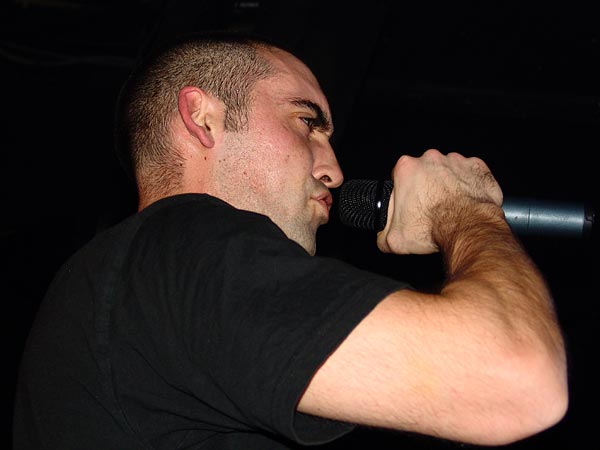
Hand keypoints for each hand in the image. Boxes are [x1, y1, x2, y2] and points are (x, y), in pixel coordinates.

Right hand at [376, 149, 502, 253]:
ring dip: (448, 185)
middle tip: (430, 209)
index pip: (400, 176)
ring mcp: (456, 161)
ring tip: (450, 207)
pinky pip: (470, 174)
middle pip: (424, 171)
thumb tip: (382, 237)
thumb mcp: (393, 239)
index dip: (404, 192)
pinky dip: (469, 185)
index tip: (410, 205)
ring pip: (448, 171)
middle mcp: (430, 159)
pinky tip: (466, 201)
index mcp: (406, 168)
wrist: (467, 228)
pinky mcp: (477, 167)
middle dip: (427, 187)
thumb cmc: (432, 228)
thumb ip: (383, 234)